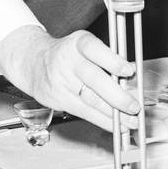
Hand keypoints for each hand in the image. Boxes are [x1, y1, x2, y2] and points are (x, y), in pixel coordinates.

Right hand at [0, 25, 139, 130]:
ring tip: (131, 121)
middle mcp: (67, 60)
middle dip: (117, 96)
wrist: (34, 63)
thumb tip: (133, 78)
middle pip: (93, 78)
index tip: (129, 71)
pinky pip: (84, 113)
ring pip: (90, 100)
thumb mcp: (85, 47)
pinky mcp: (57, 99)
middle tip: (134, 106)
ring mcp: (61, 81)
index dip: (112, 60)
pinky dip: (103, 121)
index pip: (94, 49)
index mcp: (78, 43)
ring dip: (113, 114)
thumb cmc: (67, 54)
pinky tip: (116, 126)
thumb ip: (108, 59)